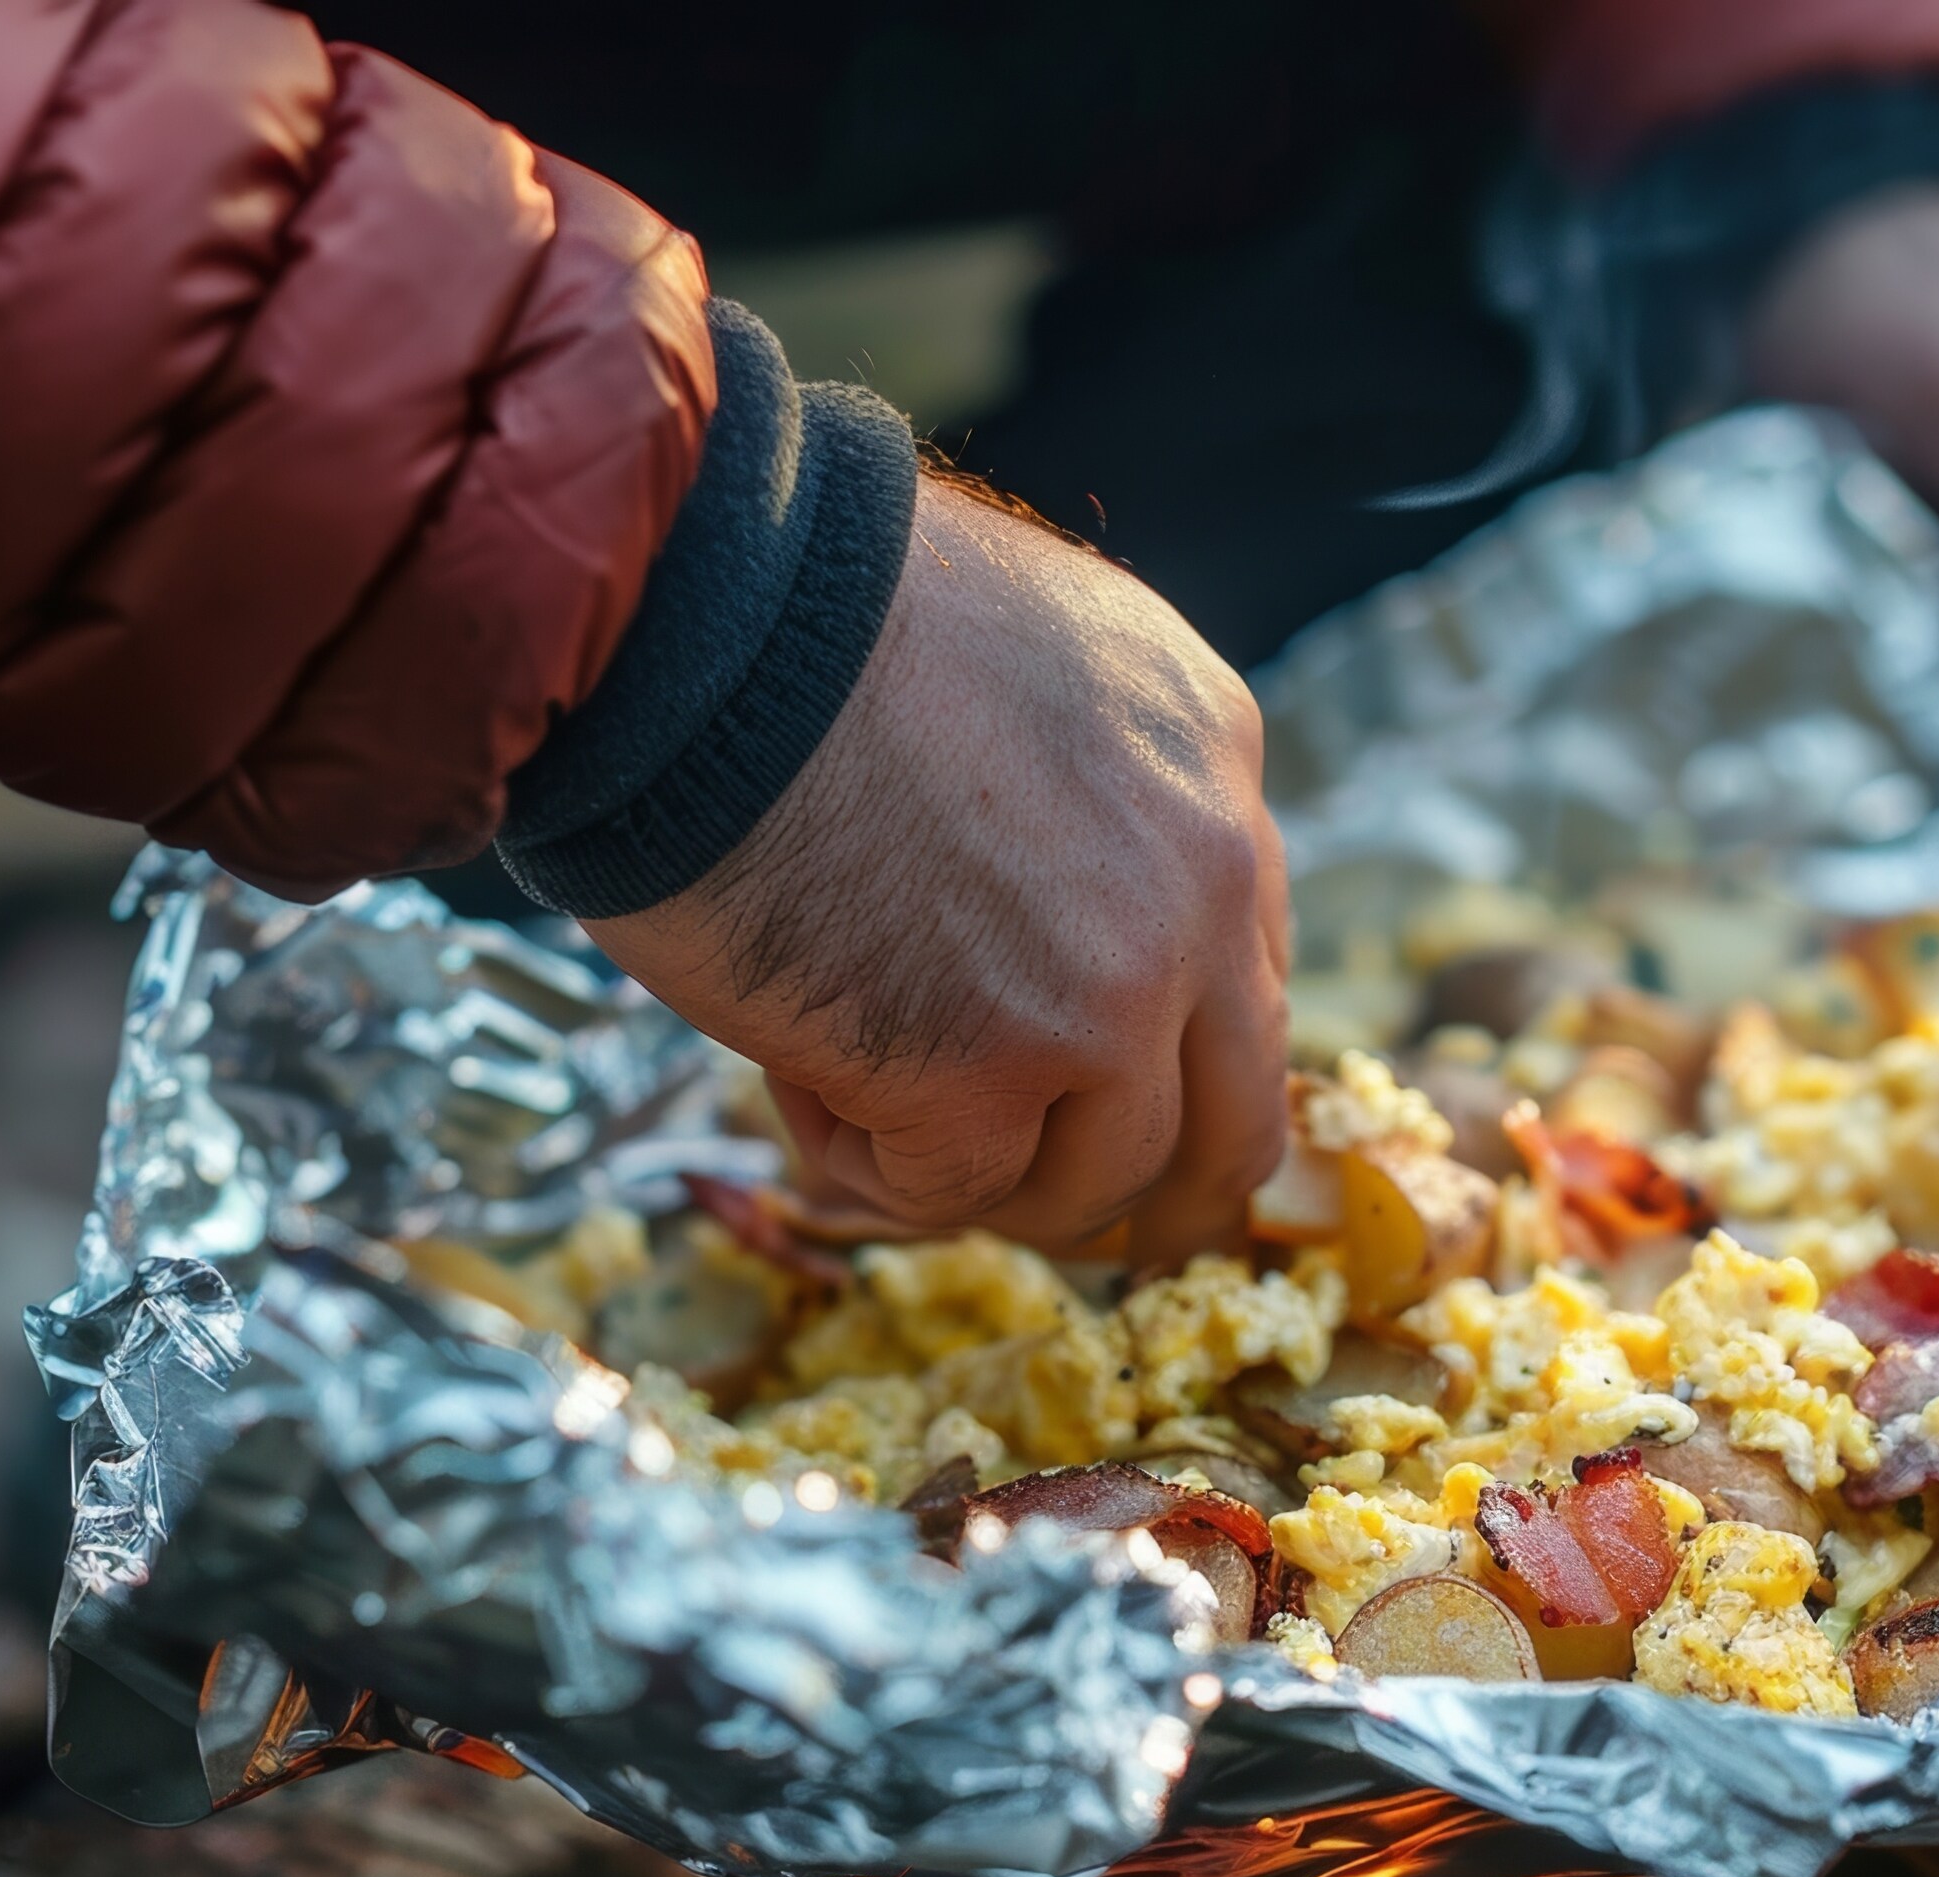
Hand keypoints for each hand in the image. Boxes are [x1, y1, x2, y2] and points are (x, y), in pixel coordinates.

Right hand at [585, 477, 1291, 1269]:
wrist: (691, 611)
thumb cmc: (798, 614)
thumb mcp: (1028, 656)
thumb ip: (1087, 787)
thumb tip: (1053, 911)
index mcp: (1216, 760)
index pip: (1247, 974)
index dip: (1162, 1050)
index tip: (1085, 1080)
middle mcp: (1205, 882)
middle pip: (1232, 1123)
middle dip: (1146, 1191)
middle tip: (1049, 1203)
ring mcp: (1112, 991)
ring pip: (1100, 1183)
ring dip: (983, 1172)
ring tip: (854, 1082)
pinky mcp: (988, 1074)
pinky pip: (955, 1194)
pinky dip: (867, 1165)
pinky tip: (796, 1075)